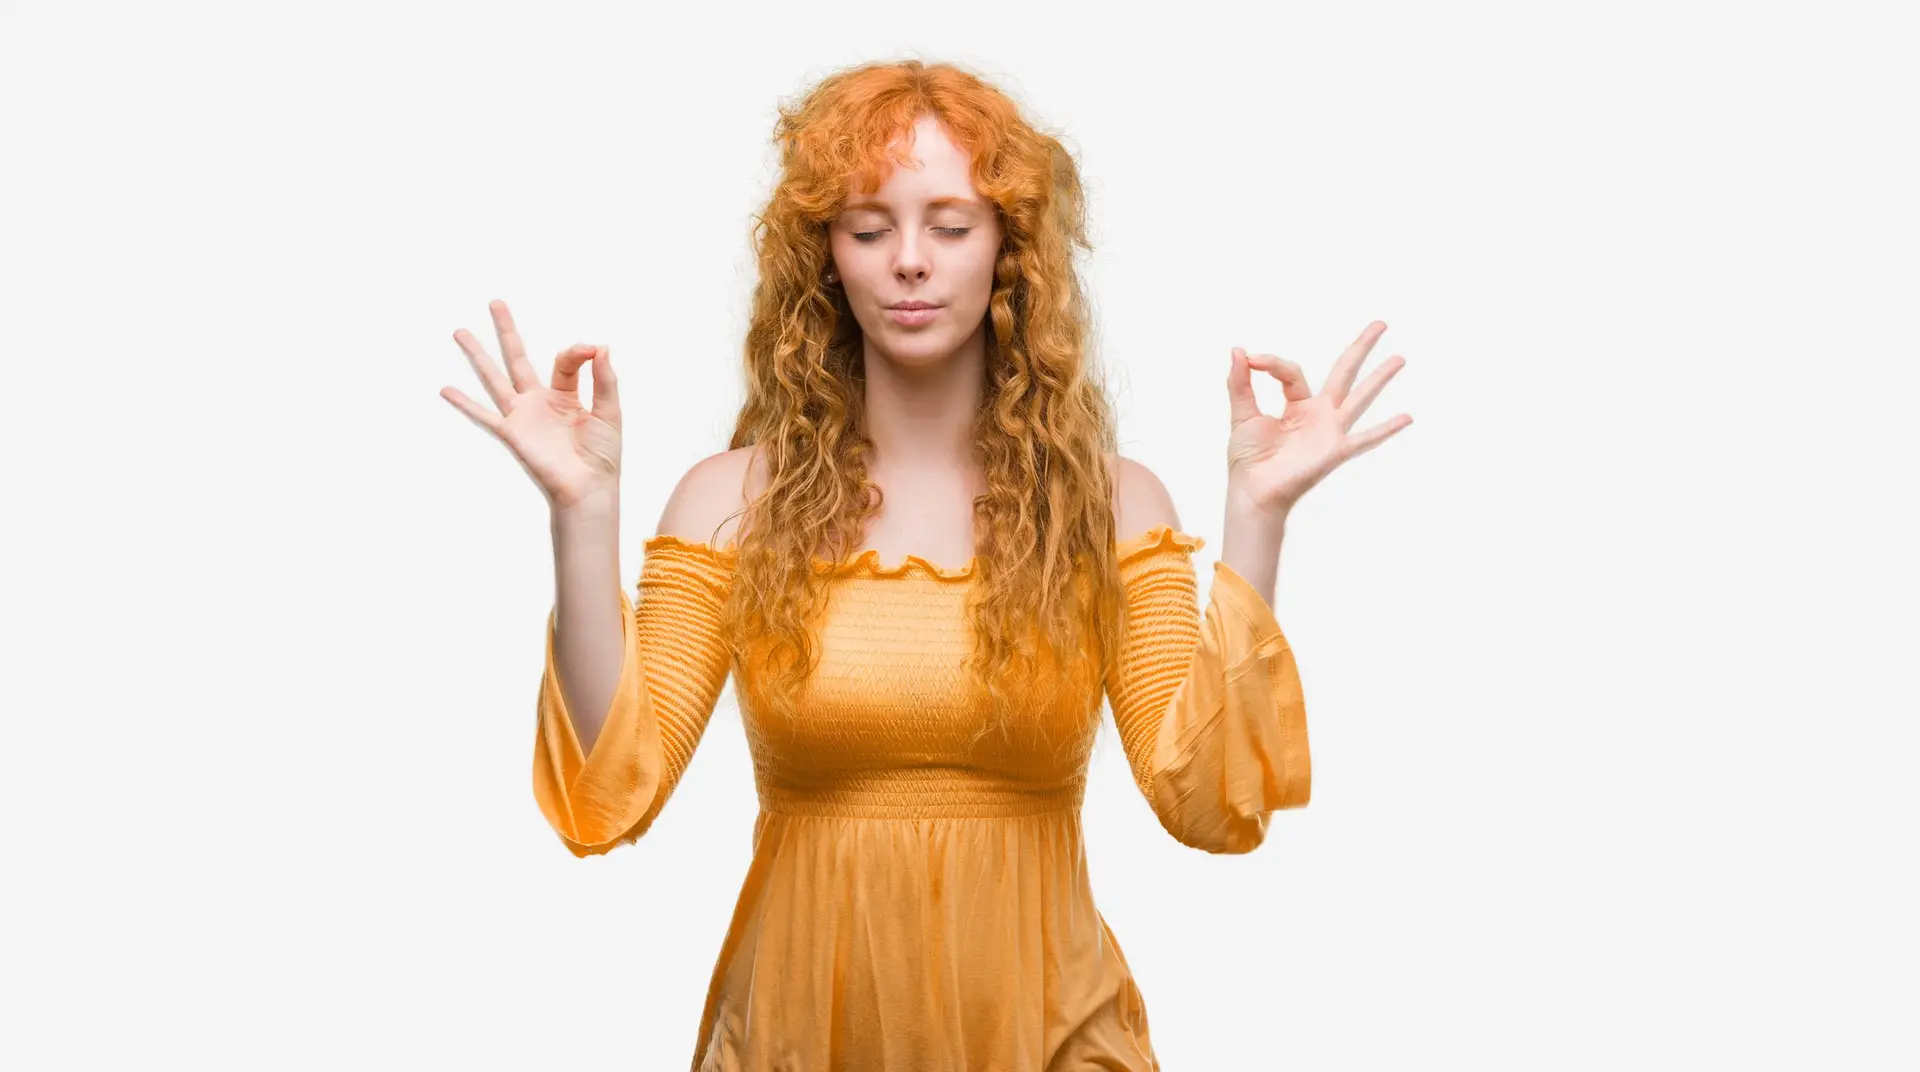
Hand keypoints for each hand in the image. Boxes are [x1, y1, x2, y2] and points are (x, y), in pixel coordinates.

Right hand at [441, 300, 622, 510]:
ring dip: (477, 356)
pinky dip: (464, 404)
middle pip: (518, 358)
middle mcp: (539, 401)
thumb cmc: (602, 455)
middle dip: (507, 331)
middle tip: (495, 303)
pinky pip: (484, 415)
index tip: (592, 349)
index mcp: (565, 395)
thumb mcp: (610, 411)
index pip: (564, 361)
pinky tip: (445, 389)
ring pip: (495, 378)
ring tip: (460, 332)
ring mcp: (523, 416)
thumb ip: (605, 379)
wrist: (589, 488)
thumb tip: (600, 346)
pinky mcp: (512, 433)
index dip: (578, 351)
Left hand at [1224, 320, 1411, 512]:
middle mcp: (1319, 414)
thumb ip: (1240, 383)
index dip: (1272, 363)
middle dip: (1361, 348)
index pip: (1292, 372)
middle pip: (1344, 373)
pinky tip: (1407, 418)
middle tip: (1380, 324)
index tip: (1251, 360)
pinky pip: (1365, 439)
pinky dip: (1385, 429)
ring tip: (1400, 358)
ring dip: (1380, 378)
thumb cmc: (1248, 459)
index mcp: (1297, 405)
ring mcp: (1330, 431)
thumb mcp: (1242, 414)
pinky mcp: (1335, 450)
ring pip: (1360, 398)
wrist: (1253, 491)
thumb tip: (1238, 350)